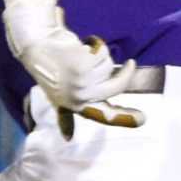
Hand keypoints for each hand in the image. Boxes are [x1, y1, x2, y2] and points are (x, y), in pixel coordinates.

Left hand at [4, 2, 144, 126]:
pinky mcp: (82, 66)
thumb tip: (67, 138)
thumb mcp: (56, 99)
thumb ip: (65, 117)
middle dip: (127, 74)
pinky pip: (102, 52)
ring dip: (98, 54)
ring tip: (81, 52)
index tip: (143, 119)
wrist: (36, 47)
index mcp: (76, 107)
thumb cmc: (47, 72)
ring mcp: (81, 82)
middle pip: (116, 86)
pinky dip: (95, 43)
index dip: (125, 118)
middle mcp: (80, 97)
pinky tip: (82, 43)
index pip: (104, 115)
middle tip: (131, 64)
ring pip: (108, 65)